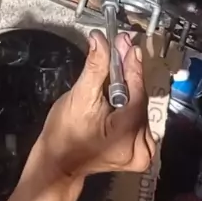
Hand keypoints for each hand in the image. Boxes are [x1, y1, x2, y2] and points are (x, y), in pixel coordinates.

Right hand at [37, 31, 155, 179]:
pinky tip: (120, 85)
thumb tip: (100, 38)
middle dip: (130, 72)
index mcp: (127, 138)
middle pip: (140, 100)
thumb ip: (95, 68)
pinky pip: (137, 117)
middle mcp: (143, 148)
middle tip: (122, 46)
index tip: (127, 43)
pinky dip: (129, 100)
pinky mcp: (140, 152)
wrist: (58, 162)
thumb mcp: (79, 96)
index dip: (132, 66)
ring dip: (130, 84)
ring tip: (119, 61)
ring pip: (140, 107)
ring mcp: (143, 153)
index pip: (138, 94)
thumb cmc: (64, 132)